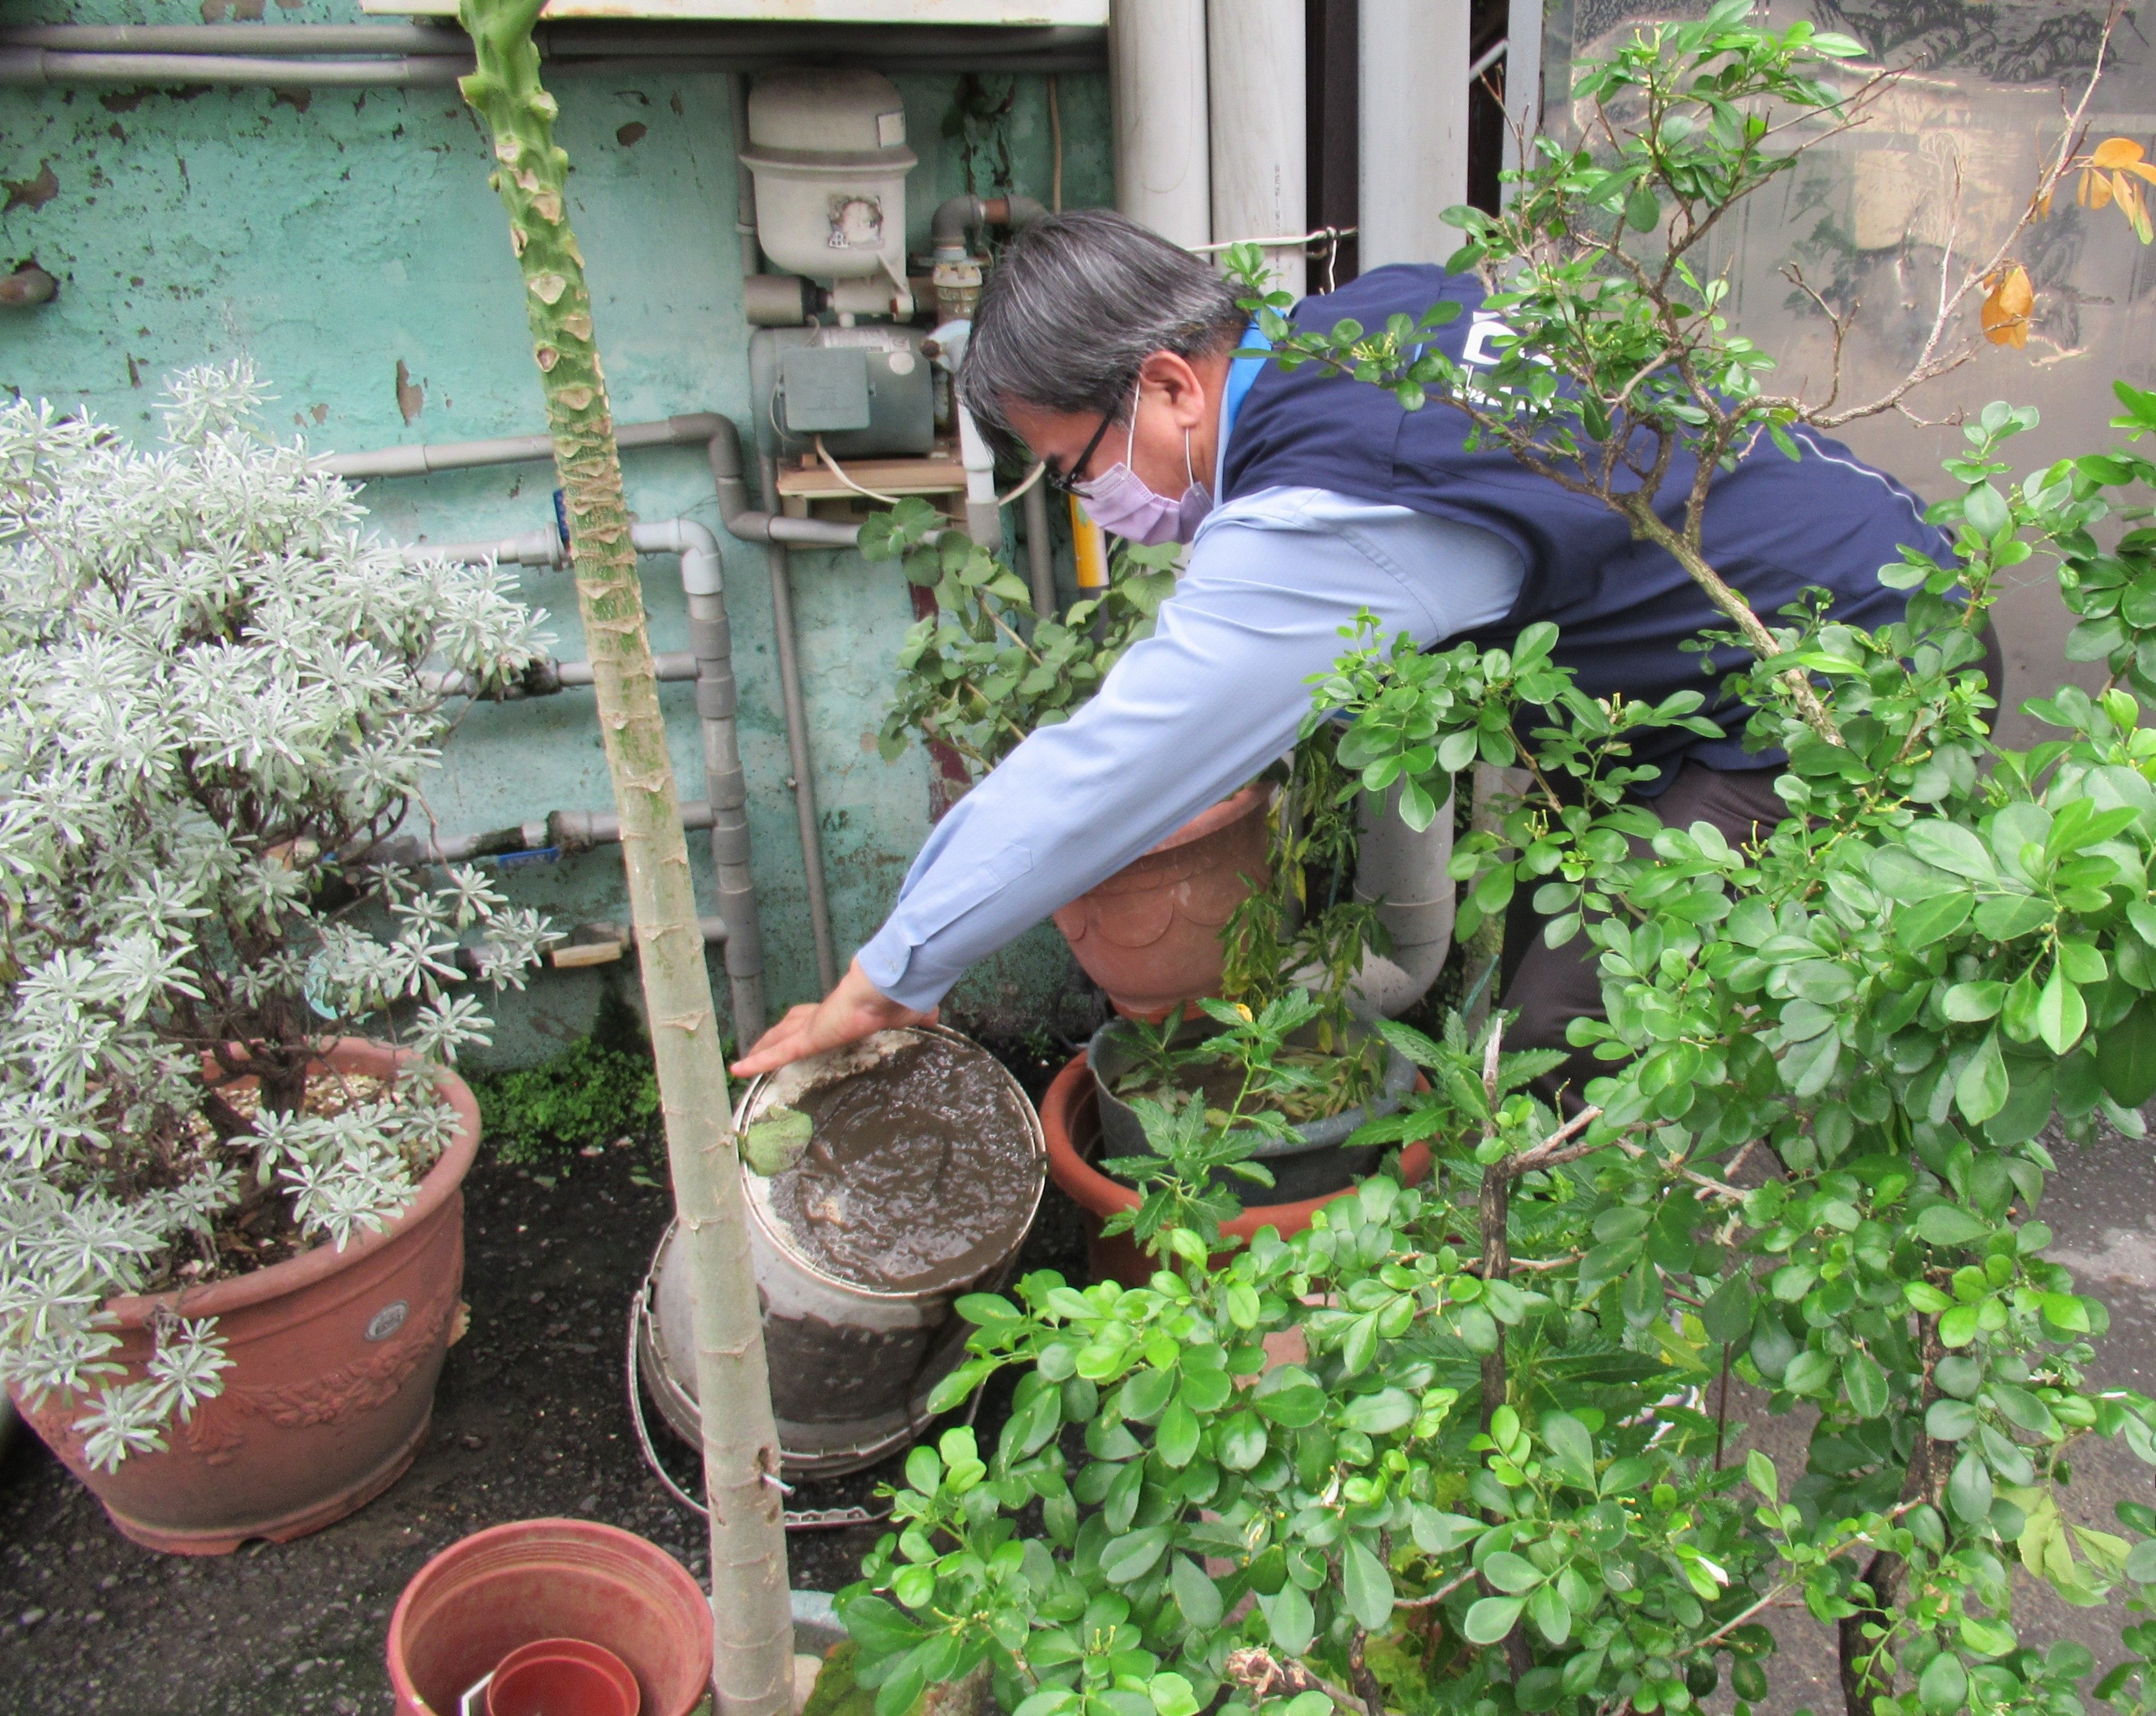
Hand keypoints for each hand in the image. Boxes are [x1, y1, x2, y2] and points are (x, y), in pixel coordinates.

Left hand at [730, 958, 936, 1078]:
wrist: (887, 990)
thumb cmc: (898, 998)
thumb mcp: (911, 1013)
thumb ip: (918, 1016)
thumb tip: (933, 1016)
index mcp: (846, 1011)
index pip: (820, 1016)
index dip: (807, 1021)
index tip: (802, 1027)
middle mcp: (824, 1015)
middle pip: (792, 1025)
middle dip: (777, 1034)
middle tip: (763, 1046)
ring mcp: (813, 1026)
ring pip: (779, 1038)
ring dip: (763, 1047)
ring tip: (747, 1061)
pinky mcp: (808, 1038)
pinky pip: (776, 1053)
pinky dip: (756, 1062)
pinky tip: (738, 1070)